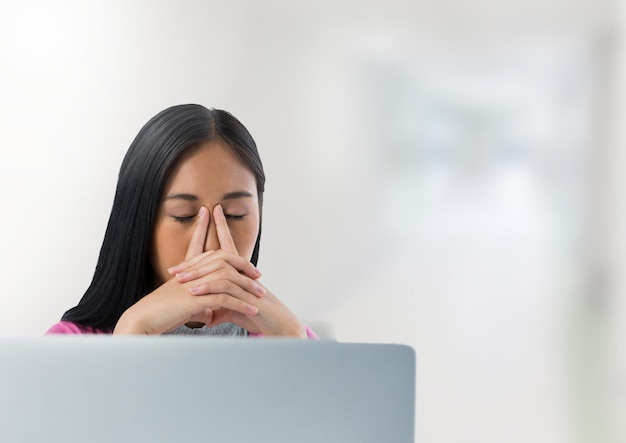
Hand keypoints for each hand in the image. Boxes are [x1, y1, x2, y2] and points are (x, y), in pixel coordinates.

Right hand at [113, 206, 262, 334]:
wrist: (142, 322)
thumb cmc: (161, 316)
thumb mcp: (184, 309)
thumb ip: (199, 307)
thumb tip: (210, 313)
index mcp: (188, 272)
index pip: (202, 247)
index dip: (215, 236)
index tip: (227, 231)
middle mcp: (192, 274)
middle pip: (223, 260)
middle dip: (243, 265)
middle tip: (258, 274)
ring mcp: (194, 285)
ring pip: (228, 279)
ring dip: (247, 287)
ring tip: (261, 296)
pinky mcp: (195, 300)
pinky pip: (225, 299)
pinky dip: (240, 305)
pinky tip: (252, 311)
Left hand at [173, 205, 306, 337]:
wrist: (278, 325)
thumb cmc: (257, 316)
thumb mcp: (234, 311)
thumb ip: (220, 309)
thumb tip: (207, 316)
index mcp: (239, 272)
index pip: (228, 244)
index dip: (222, 226)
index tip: (212, 211)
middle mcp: (243, 272)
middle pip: (218, 255)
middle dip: (195, 260)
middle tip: (174, 269)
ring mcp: (246, 280)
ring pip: (219, 268)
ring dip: (197, 274)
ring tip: (179, 281)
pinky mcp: (248, 293)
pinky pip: (225, 285)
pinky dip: (208, 287)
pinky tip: (194, 291)